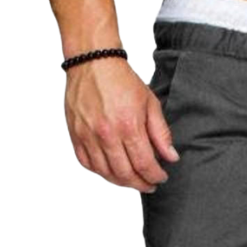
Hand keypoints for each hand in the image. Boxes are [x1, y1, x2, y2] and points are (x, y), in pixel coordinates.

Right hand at [64, 58, 179, 191]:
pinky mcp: (75, 135)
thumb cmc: (123, 81)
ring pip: (105, 173)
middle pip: (125, 174)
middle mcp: (107, 134)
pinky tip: (111, 171)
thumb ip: (161, 133)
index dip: (155, 176)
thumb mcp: (150, 103)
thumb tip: (171, 158)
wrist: (92, 62)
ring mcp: (88, 136)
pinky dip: (100, 172)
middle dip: (140, 184)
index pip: (144, 165)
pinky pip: (87, 164)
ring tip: (132, 180)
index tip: (161, 178)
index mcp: (129, 126)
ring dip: (121, 182)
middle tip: (149, 185)